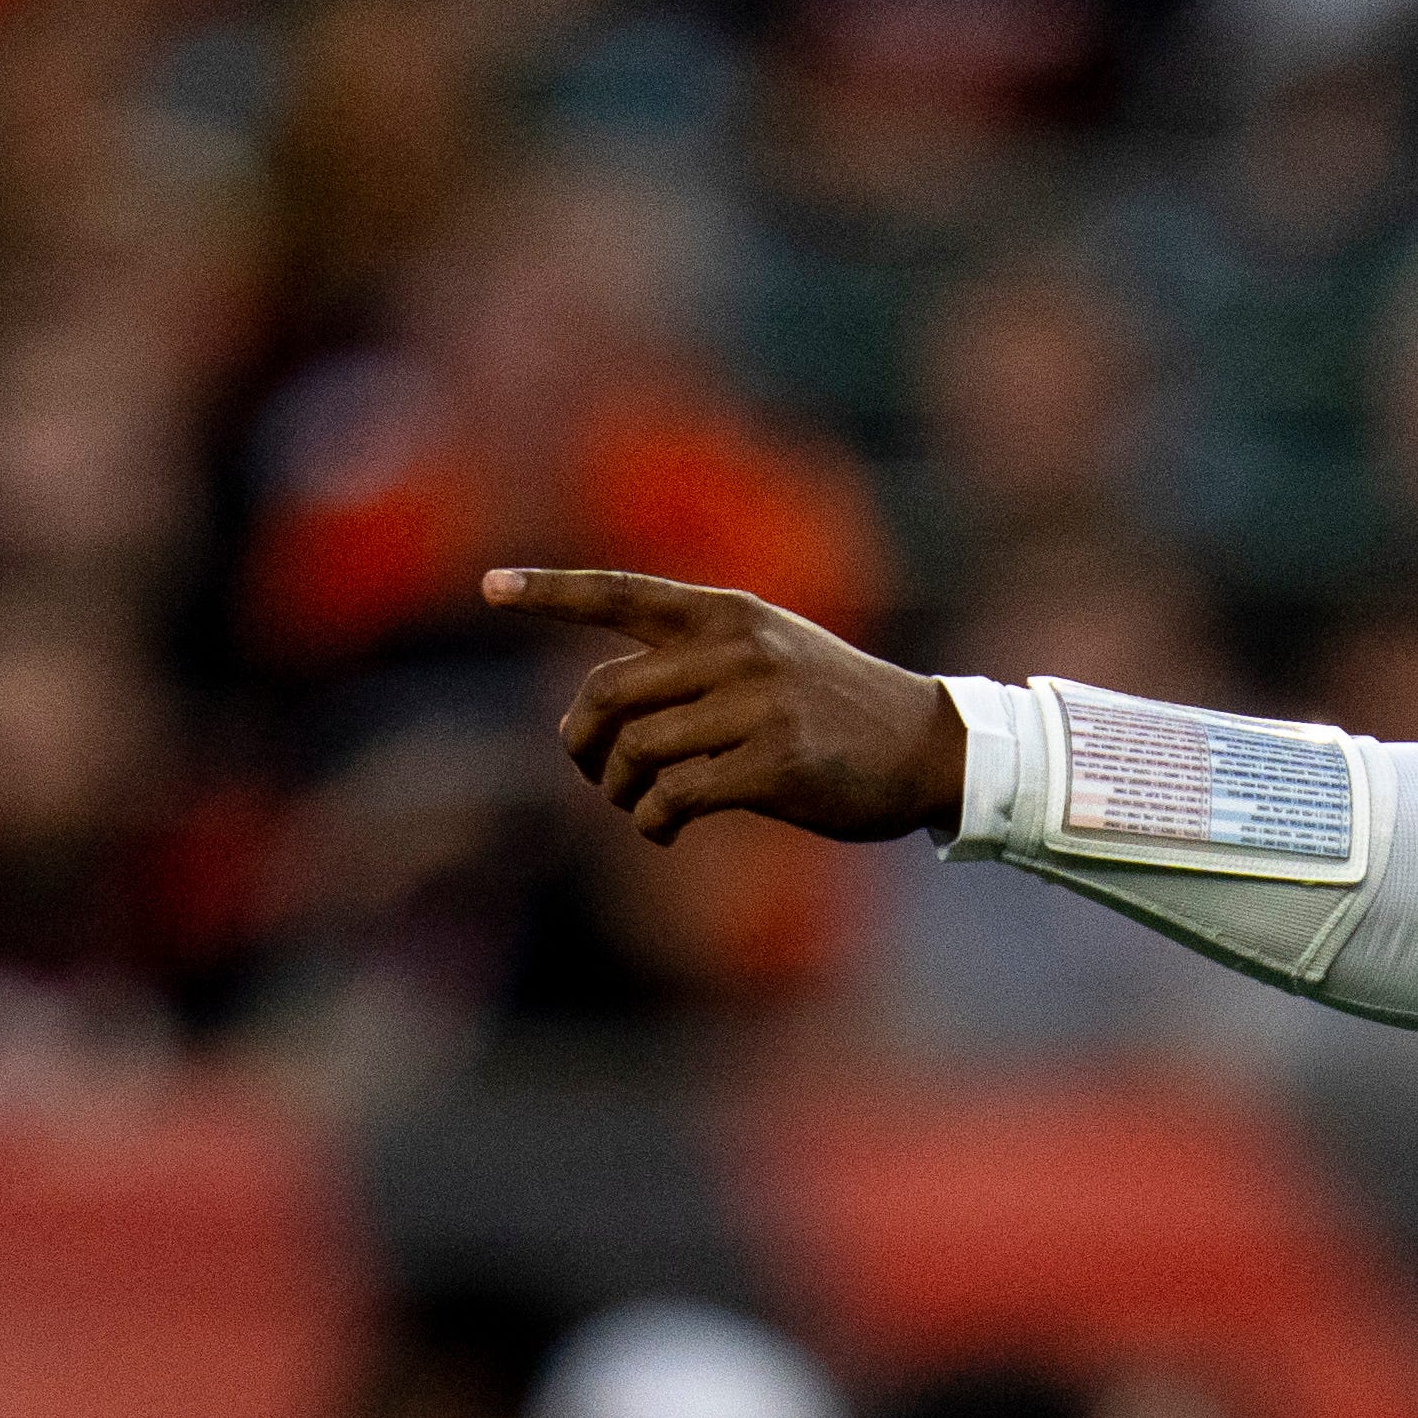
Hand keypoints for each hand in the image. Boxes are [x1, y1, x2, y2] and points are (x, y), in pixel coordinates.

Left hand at [505, 569, 966, 848]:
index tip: (489, 587)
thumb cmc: (837, 707)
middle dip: (582, 744)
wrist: (929, 745)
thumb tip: (605, 710)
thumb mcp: (770, 652)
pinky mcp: (774, 766)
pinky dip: (651, 822)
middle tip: (591, 773)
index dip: (549, 591)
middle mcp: (736, 649)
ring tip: (637, 810)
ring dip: (617, 793)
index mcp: (727, 612)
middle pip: (608, 693)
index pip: (620, 594)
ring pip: (637, 752)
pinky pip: (675, 797)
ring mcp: (757, 706)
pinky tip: (662, 831)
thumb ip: (694, 661)